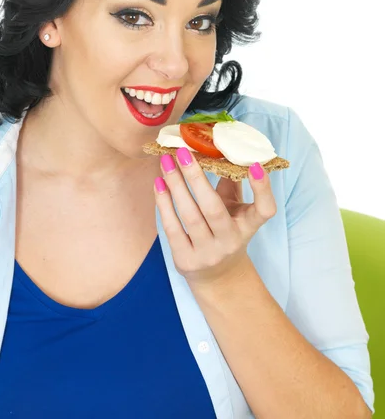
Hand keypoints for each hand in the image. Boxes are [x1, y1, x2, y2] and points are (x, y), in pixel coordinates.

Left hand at [153, 147, 277, 289]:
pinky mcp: (186, 260)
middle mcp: (231, 241)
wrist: (217, 276)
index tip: (256, 165)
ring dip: (175, 186)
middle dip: (196, 177)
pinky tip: (159, 183)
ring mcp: (208, 253)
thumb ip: (230, 182)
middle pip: (213, 208)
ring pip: (189, 216)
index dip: (263, 189)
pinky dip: (164, 204)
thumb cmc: (225, 230)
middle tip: (182, 152)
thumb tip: (215, 147)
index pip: (265, 210)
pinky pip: (172, 228)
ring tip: (166, 163)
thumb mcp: (235, 209)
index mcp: (249, 226)